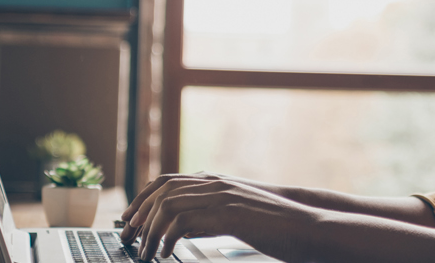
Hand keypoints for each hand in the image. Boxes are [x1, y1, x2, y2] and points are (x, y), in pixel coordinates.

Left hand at [120, 173, 317, 260]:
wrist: (306, 226)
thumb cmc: (274, 225)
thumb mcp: (235, 216)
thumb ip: (207, 216)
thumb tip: (180, 227)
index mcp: (215, 182)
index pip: (166, 180)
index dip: (142, 198)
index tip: (128, 218)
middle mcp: (215, 184)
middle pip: (161, 190)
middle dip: (139, 214)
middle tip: (128, 238)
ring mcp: (222, 197)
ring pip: (169, 205)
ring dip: (151, 230)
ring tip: (146, 252)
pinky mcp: (228, 215)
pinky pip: (185, 222)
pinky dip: (168, 238)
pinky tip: (166, 253)